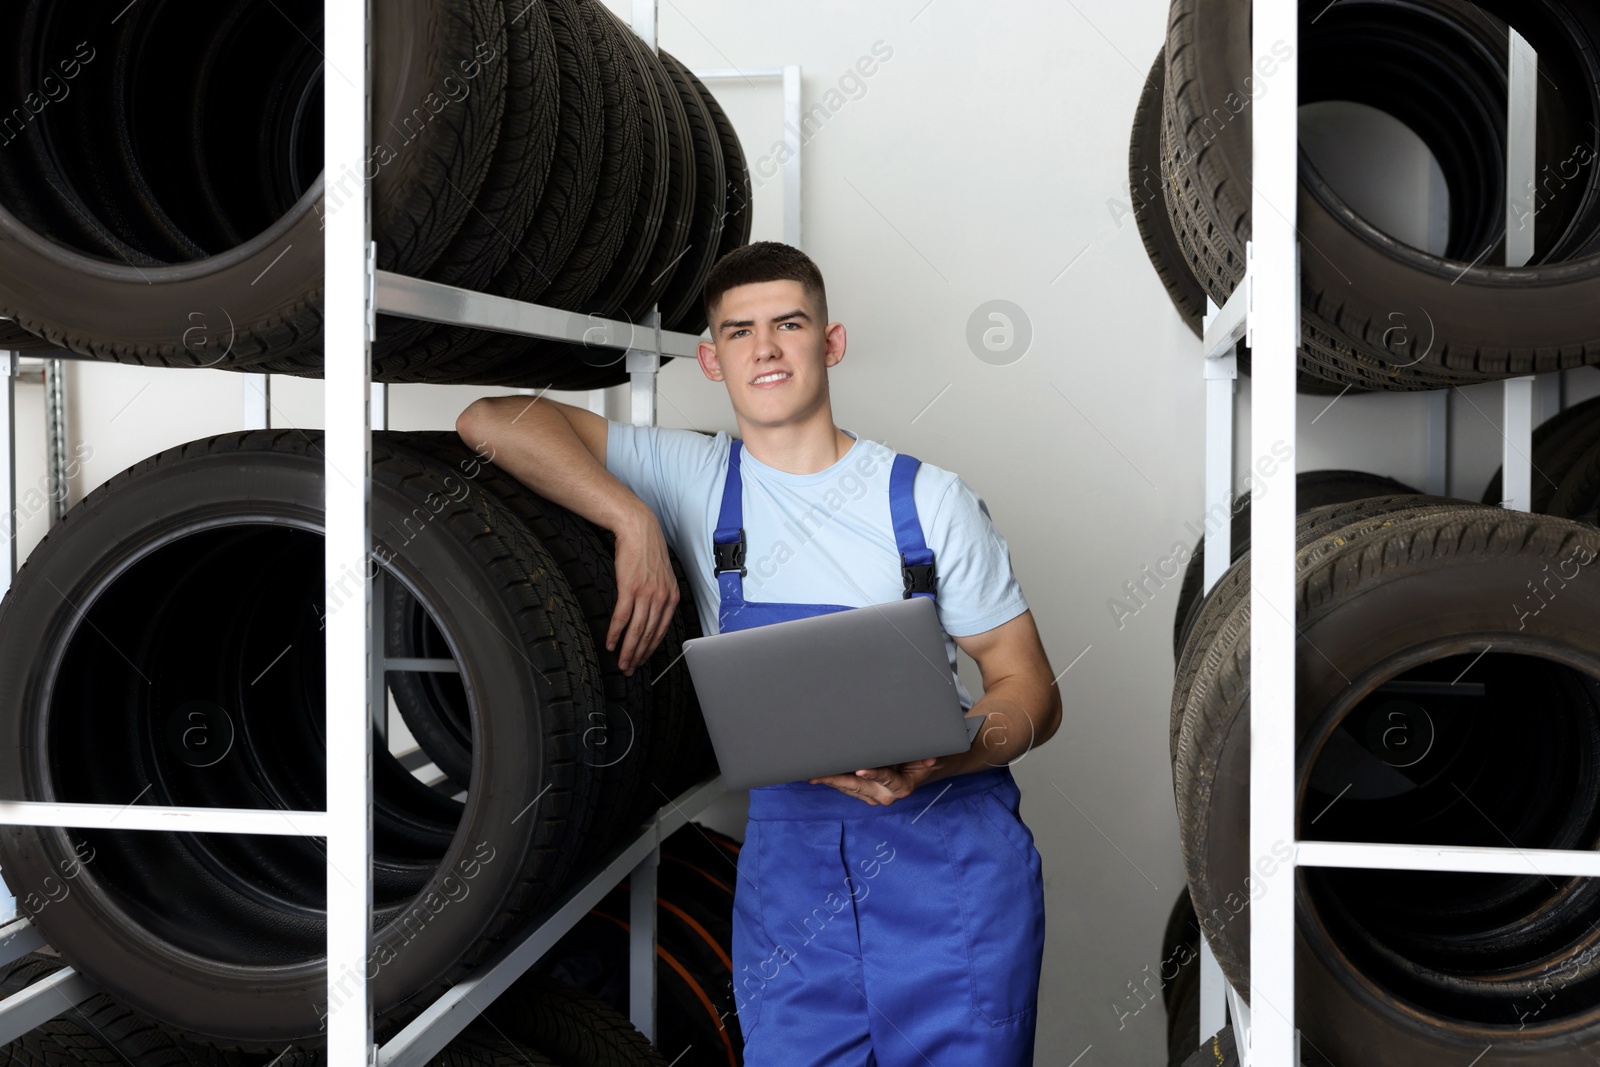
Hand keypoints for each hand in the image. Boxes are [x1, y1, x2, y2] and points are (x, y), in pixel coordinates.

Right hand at [606, 505, 679, 677]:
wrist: (639, 530)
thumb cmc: (648, 551)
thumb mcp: (662, 576)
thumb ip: (659, 595)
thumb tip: (651, 614)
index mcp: (671, 596)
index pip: (662, 630)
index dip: (651, 649)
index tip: (643, 660)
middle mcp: (661, 597)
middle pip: (649, 635)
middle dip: (639, 655)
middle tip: (630, 669)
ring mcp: (646, 594)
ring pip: (637, 630)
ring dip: (628, 650)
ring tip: (621, 662)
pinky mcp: (630, 588)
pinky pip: (622, 618)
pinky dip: (615, 634)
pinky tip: (610, 643)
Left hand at [808, 758, 937, 805]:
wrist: (921, 771)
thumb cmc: (921, 760)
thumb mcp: (925, 757)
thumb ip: (923, 757)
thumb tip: (930, 759)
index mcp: (901, 786)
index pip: (885, 778)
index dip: (873, 774)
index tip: (860, 770)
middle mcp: (885, 795)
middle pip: (857, 787)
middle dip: (836, 781)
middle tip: (817, 776)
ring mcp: (872, 797)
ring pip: (848, 789)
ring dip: (830, 781)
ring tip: (811, 774)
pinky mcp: (863, 795)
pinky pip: (846, 788)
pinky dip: (833, 781)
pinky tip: (818, 775)